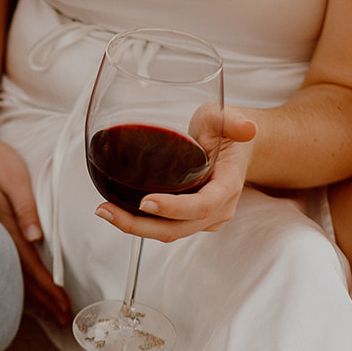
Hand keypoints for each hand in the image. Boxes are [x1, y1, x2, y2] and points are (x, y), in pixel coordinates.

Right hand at [0, 128, 72, 324]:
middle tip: (62, 317)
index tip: (63, 304)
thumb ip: (25, 208)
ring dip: (33, 292)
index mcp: (7, 225)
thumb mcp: (14, 179)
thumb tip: (36, 238)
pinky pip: (9, 260)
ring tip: (49, 311)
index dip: (47, 287)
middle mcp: (0, 234)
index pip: (31, 265)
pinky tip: (26, 287)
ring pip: (15, 270)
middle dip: (43, 298)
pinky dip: (20, 277)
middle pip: (24, 274)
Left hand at [95, 106, 258, 242]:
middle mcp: (217, 210)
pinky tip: (115, 210)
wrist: (236, 148)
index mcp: (227, 188)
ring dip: (134, 226)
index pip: (202, 206)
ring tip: (104, 211)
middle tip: (106, 211)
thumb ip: (233, 121)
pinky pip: (165, 227)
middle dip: (139, 225)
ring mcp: (204, 219)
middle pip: (177, 229)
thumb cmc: (227, 131)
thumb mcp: (226, 118)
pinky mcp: (189, 219)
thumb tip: (246, 127)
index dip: (174, 208)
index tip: (146, 202)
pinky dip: (140, 222)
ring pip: (168, 232)